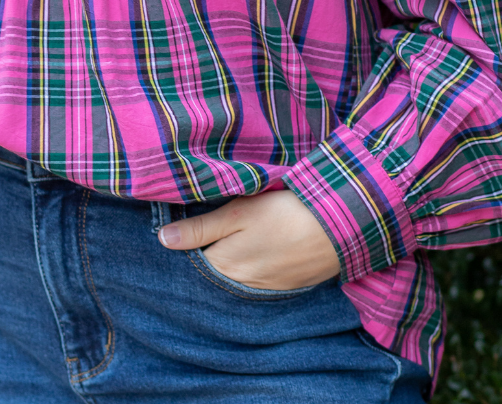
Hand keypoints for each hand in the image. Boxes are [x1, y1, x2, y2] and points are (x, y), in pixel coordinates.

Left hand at [158, 188, 340, 288]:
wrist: (338, 228)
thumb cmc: (285, 213)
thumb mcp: (239, 212)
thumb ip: (201, 228)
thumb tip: (162, 240)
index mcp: (225, 266)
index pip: (190, 266)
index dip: (180, 251)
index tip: (170, 238)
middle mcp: (240, 286)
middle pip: (211, 277)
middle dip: (201, 262)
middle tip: (192, 240)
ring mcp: (264, 289)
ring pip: (233, 281)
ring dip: (225, 268)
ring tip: (222, 246)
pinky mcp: (284, 287)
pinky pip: (255, 284)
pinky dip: (248, 272)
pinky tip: (250, 255)